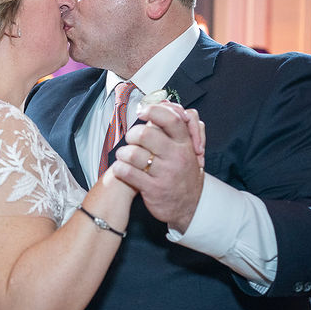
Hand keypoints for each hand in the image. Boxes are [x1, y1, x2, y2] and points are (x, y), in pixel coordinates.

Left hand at [113, 101, 205, 229]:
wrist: (190, 206)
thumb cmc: (184, 173)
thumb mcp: (189, 148)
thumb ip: (179, 126)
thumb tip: (165, 103)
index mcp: (184, 144)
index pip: (171, 119)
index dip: (153, 111)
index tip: (142, 111)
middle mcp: (176, 157)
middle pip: (145, 134)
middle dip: (132, 134)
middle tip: (131, 139)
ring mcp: (164, 174)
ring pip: (133, 154)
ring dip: (123, 153)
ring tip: (125, 156)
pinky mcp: (152, 189)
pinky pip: (127, 172)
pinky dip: (120, 168)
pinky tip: (122, 168)